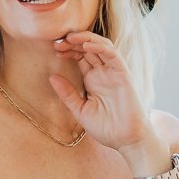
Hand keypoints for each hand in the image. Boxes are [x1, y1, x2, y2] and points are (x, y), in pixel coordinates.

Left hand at [49, 30, 165, 163]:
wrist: (127, 141)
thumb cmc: (107, 128)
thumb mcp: (80, 111)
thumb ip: (68, 94)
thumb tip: (51, 77)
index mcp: (92, 80)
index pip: (80, 56)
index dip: (68, 50)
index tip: (55, 49)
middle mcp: (103, 73)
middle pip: (88, 48)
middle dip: (73, 42)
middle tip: (58, 41)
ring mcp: (113, 72)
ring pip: (101, 46)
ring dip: (86, 38)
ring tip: (70, 38)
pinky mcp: (123, 74)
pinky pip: (112, 55)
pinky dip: (100, 47)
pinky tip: (86, 45)